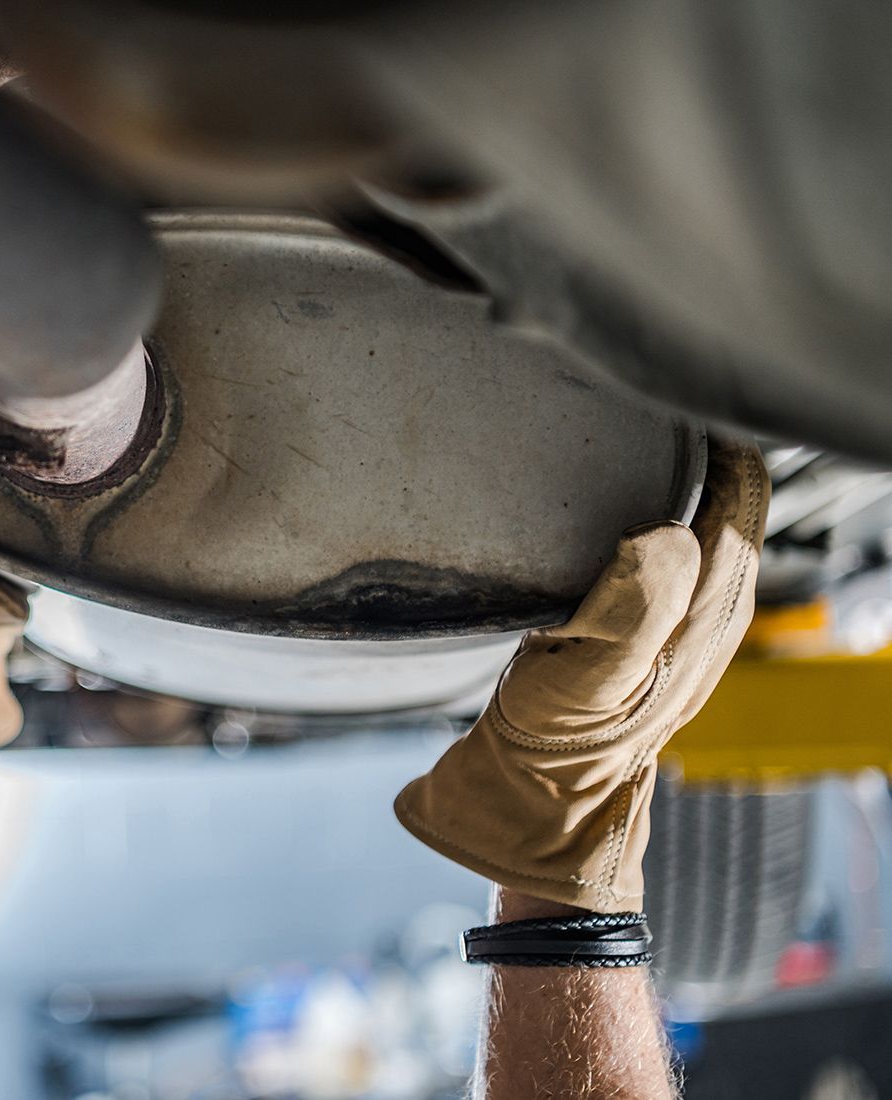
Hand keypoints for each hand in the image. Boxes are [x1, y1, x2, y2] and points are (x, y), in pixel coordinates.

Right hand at [395, 437, 767, 911]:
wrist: (534, 803)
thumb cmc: (555, 743)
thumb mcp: (587, 676)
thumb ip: (634, 601)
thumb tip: (666, 528)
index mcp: (706, 612)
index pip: (741, 495)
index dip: (717, 441)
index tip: (667, 402)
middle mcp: (710, 612)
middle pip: (733, 501)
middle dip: (705, 448)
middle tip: (646, 407)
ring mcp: (685, 624)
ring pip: (707, 523)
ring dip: (683, 479)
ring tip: (633, 441)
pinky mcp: (649, 632)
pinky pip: (674, 550)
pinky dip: (658, 514)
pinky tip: (611, 511)